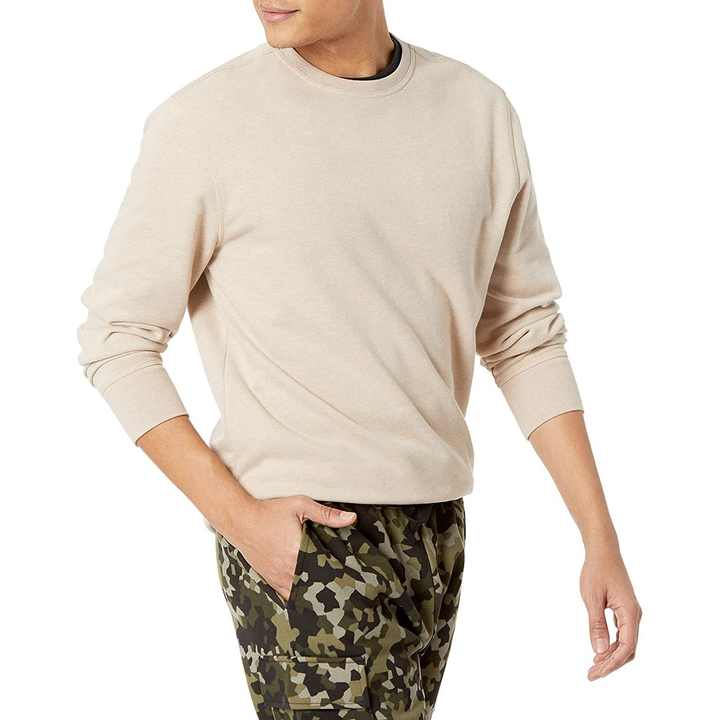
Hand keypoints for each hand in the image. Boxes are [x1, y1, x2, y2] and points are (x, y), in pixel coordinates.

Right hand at [228, 495, 355, 601]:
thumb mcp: (300, 505)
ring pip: (301, 594)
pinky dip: (298, 596)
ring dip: (313, 593)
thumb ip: (327, 514)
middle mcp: (288, 568)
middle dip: (328, 587)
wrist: (241, 519)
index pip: (325, 571)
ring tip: (328, 596)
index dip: (339, 576)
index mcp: (298, 551)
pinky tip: (307, 596)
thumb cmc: (270, 511)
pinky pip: (286, 595)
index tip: (351, 579)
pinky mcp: (270, 580)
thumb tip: (351, 518)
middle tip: (344, 590)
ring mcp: (278, 577)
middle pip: (314, 585)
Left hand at [580, 545, 641, 680]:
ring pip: (626, 643)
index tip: (595, 672)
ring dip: (611, 656)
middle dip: (611, 664)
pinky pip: (623, 634)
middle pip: (627, 649)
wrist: (603, 551)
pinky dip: (612, 645)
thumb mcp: (592, 597)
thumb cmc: (596, 570)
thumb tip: (598, 651)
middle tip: (591, 674)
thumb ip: (596, 624)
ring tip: (593, 666)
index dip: (611, 664)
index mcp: (630, 612)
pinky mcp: (625, 610)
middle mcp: (635, 615)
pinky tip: (600, 651)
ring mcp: (631, 613)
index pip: (626, 648)